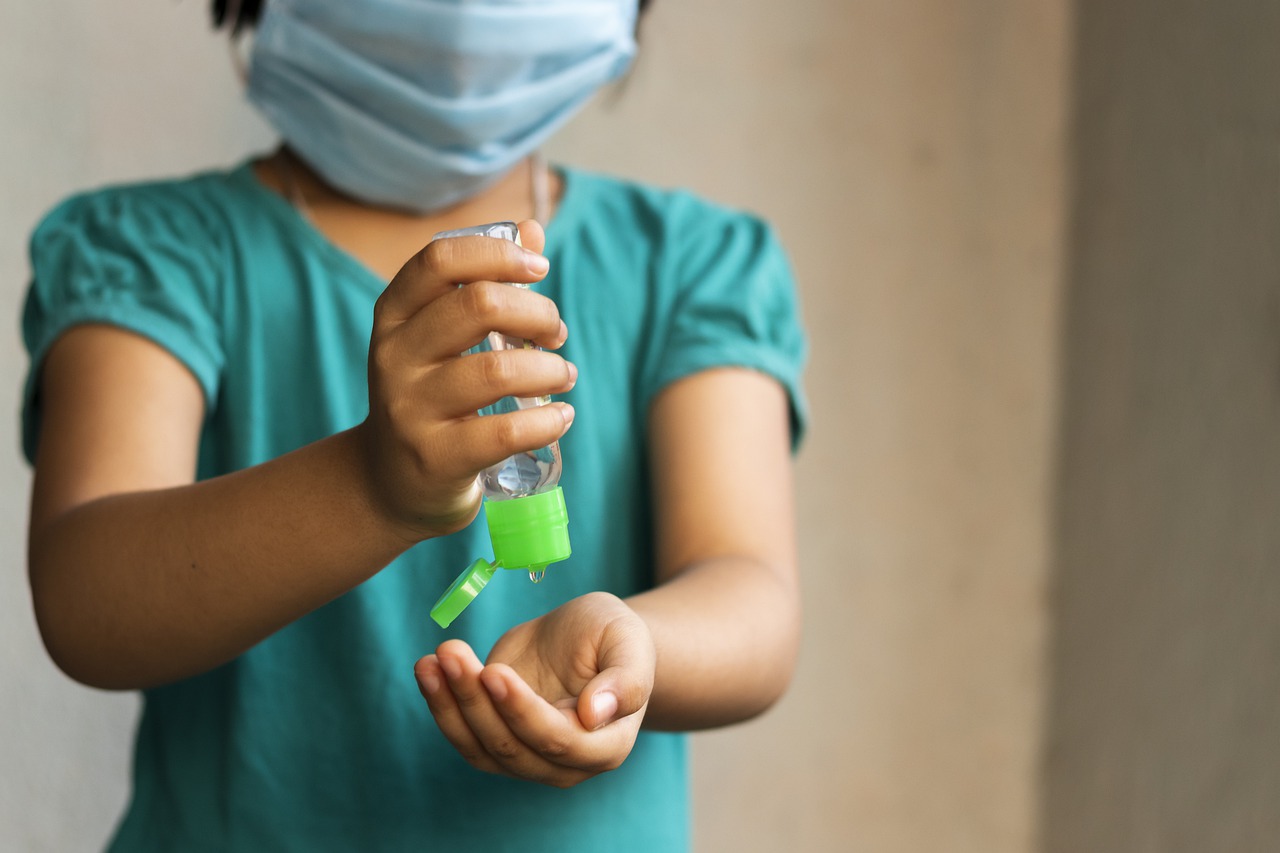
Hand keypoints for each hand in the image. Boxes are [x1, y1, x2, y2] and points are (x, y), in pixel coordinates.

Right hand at [358, 220, 575, 541]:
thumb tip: (532, 229)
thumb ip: (484, 283)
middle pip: (479, 306)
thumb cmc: (431, 396)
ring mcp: (410, 409)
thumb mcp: (441, 338)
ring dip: (550, 369)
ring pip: (498, 371)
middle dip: (537, 313)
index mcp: (394, 315)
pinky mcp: (435, 457)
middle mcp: (394, 357)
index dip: (499, 254)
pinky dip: (547, 420)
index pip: (441, 260)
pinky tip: (561, 416)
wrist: (390, 482)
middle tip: (555, 334)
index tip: (540, 269)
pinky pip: (506, 432)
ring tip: (563, 376)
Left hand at [414, 592, 655, 787]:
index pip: (559, 741)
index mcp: (606, 745)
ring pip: (480, 748)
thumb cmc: (613, 637)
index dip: (522, 712)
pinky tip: (428, 669)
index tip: (493, 672)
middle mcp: (566, 764)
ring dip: (449, 705)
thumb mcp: (628, 641)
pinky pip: (462, 735)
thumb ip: (626, 679)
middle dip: (475, 700)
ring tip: (432, 660)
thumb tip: (596, 713)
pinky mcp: (496, 740)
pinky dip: (440, 705)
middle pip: (511, 747)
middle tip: (451, 652)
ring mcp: (527, 757)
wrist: (586, 637)